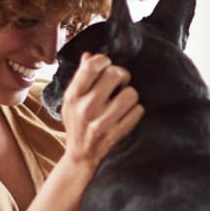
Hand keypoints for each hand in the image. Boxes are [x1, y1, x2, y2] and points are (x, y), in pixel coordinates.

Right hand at [60, 53, 142, 171]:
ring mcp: (103, 122)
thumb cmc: (77, 122)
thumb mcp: (71, 99)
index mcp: (74, 96)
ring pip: (131, 93)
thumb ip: (80, 77)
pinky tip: (127, 113)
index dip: (104, 60)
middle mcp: (87, 108)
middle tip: (120, 81)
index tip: (107, 65)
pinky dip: (135, 110)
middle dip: (121, 75)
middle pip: (115, 74)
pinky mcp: (117, 134)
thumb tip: (89, 55)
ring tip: (123, 99)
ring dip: (130, 94)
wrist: (80, 155)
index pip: (92, 67)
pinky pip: (138, 111)